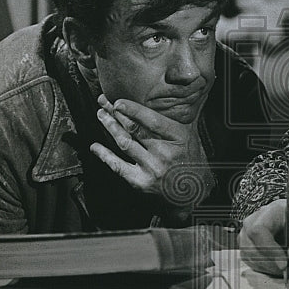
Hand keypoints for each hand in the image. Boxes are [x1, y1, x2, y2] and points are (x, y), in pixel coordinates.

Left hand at [91, 94, 213, 207]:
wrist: (193, 193)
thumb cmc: (191, 160)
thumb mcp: (191, 135)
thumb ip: (178, 116)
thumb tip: (167, 95)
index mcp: (178, 137)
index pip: (152, 120)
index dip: (132, 110)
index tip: (118, 102)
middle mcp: (165, 152)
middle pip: (134, 128)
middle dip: (115, 113)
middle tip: (103, 102)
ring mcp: (152, 168)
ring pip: (124, 143)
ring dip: (109, 127)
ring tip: (101, 116)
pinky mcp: (141, 182)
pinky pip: (118, 166)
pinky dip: (104, 155)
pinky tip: (95, 146)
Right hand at [238, 200, 288, 276]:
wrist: (283, 221)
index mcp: (266, 213)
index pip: (259, 231)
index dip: (270, 250)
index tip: (284, 264)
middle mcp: (250, 223)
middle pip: (253, 249)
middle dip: (273, 264)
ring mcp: (244, 237)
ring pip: (252, 259)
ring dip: (270, 268)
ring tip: (287, 267)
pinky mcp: (244, 249)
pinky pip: (252, 264)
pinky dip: (266, 269)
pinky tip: (277, 265)